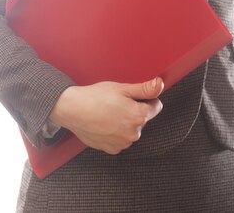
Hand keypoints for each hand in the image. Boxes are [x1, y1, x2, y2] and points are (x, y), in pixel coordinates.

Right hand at [49, 77, 163, 154]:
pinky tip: (105, 123)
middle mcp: (133, 133)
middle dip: (134, 110)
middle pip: (143, 118)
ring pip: (132, 129)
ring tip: (109, 112)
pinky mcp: (112, 149)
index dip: (146, 98)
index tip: (133, 96)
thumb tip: (160, 85)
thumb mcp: (122, 88)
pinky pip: (121, 139)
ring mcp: (122, 143)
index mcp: (138, 116)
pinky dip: (116, 131)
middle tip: (118, 102)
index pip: (156, 106)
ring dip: (125, 122)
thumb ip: (144, 89)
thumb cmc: (96, 97)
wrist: (73, 110)